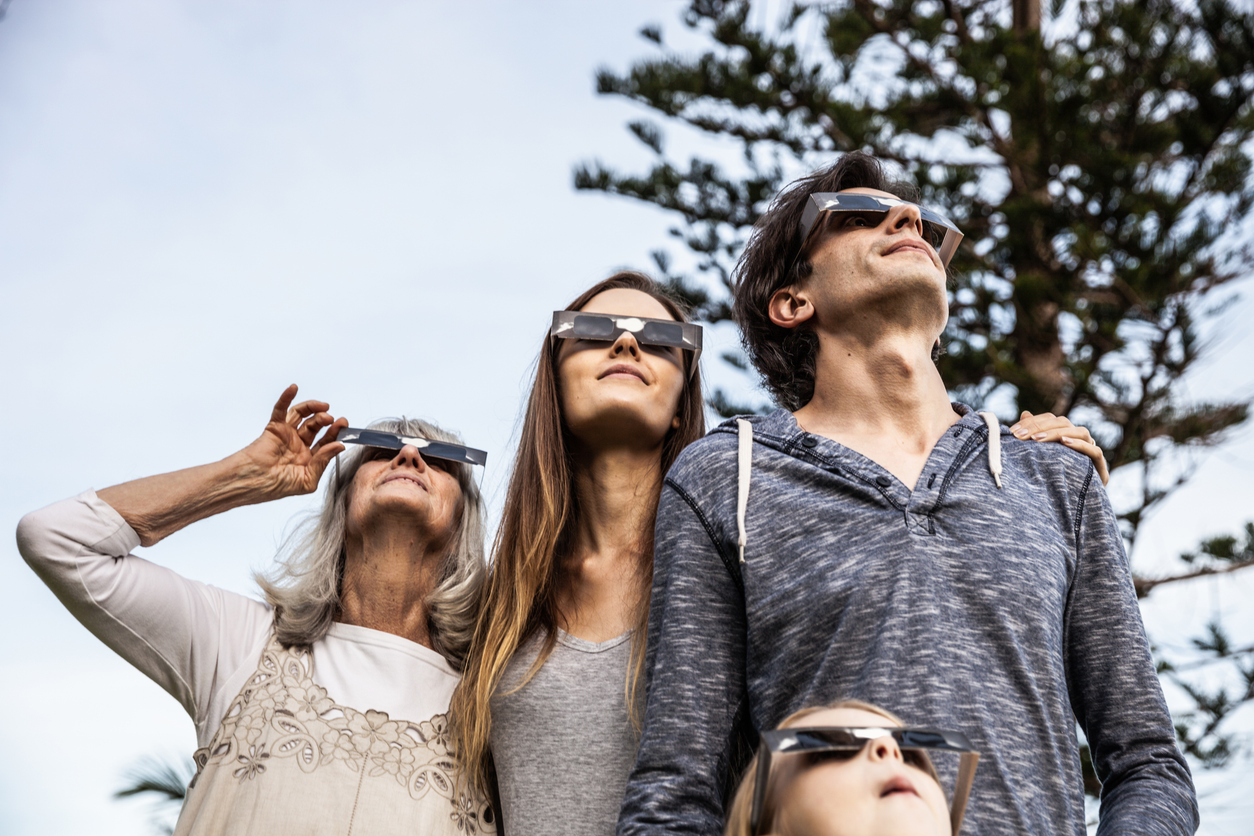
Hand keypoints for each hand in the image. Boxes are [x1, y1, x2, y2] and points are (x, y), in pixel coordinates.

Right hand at [238, 384, 347, 498]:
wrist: (253, 483)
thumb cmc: (276, 487)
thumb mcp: (307, 481)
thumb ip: (323, 462)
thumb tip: (339, 446)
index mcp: (307, 458)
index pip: (325, 441)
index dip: (335, 433)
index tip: (344, 425)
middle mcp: (298, 444)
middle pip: (315, 426)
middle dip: (327, 421)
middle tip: (335, 419)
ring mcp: (286, 435)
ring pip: (302, 415)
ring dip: (313, 408)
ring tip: (324, 409)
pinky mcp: (274, 428)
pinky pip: (280, 409)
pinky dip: (286, 397)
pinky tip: (293, 388)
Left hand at [1011, 411, 1108, 484]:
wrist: (1071, 512)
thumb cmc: (1050, 483)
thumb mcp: (1038, 459)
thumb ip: (1033, 437)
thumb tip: (1024, 414)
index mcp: (1066, 437)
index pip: (1052, 420)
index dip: (1033, 421)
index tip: (1013, 432)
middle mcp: (1081, 442)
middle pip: (1064, 423)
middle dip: (1040, 426)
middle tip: (1020, 436)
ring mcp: (1092, 454)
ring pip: (1081, 433)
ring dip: (1058, 433)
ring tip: (1037, 439)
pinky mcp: (1101, 471)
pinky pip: (1095, 452)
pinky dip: (1080, 446)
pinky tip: (1064, 443)